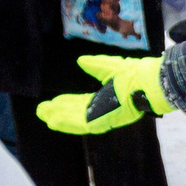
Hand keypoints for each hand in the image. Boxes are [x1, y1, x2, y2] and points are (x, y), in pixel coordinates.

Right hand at [35, 54, 168, 134]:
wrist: (143, 82)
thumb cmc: (132, 74)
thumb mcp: (107, 67)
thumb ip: (94, 65)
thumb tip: (81, 61)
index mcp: (105, 98)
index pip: (82, 103)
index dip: (67, 102)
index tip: (54, 100)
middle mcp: (102, 110)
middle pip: (75, 113)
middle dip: (58, 111)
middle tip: (42, 111)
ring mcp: (101, 117)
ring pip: (74, 120)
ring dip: (58, 118)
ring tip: (43, 116)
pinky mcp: (101, 122)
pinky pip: (79, 125)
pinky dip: (64, 123)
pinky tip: (52, 121)